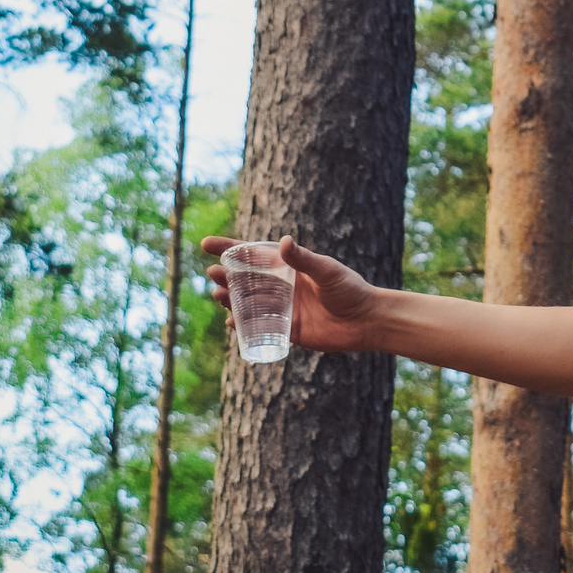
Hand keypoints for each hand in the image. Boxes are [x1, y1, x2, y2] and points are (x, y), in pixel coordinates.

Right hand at [202, 235, 381, 354]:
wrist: (366, 321)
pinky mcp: (287, 330)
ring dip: (229, 299)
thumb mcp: (327, 271)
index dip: (229, 249)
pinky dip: (242, 326)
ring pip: (247, 303)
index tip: (206, 244)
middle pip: (245, 280)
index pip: (253, 255)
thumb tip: (282, 242)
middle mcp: (282, 287)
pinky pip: (259, 328)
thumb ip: (304, 259)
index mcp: (289, 267)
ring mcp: (282, 308)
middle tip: (213, 274)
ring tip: (217, 295)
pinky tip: (231, 323)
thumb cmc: (350, 290)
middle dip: (225, 275)